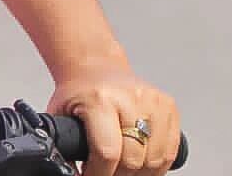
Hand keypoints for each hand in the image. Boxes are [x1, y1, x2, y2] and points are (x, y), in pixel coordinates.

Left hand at [49, 62, 180, 175]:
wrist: (95, 66)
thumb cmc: (79, 90)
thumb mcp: (60, 113)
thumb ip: (64, 142)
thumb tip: (70, 171)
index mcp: (99, 99)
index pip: (107, 152)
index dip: (99, 174)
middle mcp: (129, 98)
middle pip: (133, 159)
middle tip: (107, 174)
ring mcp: (152, 101)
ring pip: (155, 159)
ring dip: (139, 174)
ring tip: (122, 171)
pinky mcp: (168, 106)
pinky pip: (170, 150)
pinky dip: (157, 166)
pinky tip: (141, 166)